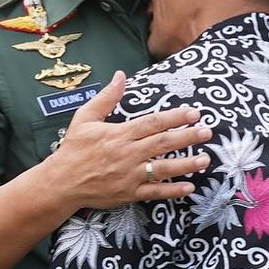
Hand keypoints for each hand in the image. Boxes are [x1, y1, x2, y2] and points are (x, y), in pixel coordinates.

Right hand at [43, 71, 212, 209]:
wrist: (60, 182)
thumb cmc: (74, 148)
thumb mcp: (85, 118)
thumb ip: (106, 97)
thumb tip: (121, 75)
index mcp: (120, 134)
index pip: (153, 123)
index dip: (175, 117)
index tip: (193, 112)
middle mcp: (128, 154)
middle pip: (163, 143)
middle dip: (187, 137)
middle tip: (207, 132)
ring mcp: (130, 175)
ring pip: (163, 169)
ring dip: (186, 164)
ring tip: (205, 159)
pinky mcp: (129, 193)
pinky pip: (154, 192)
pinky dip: (172, 191)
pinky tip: (189, 187)